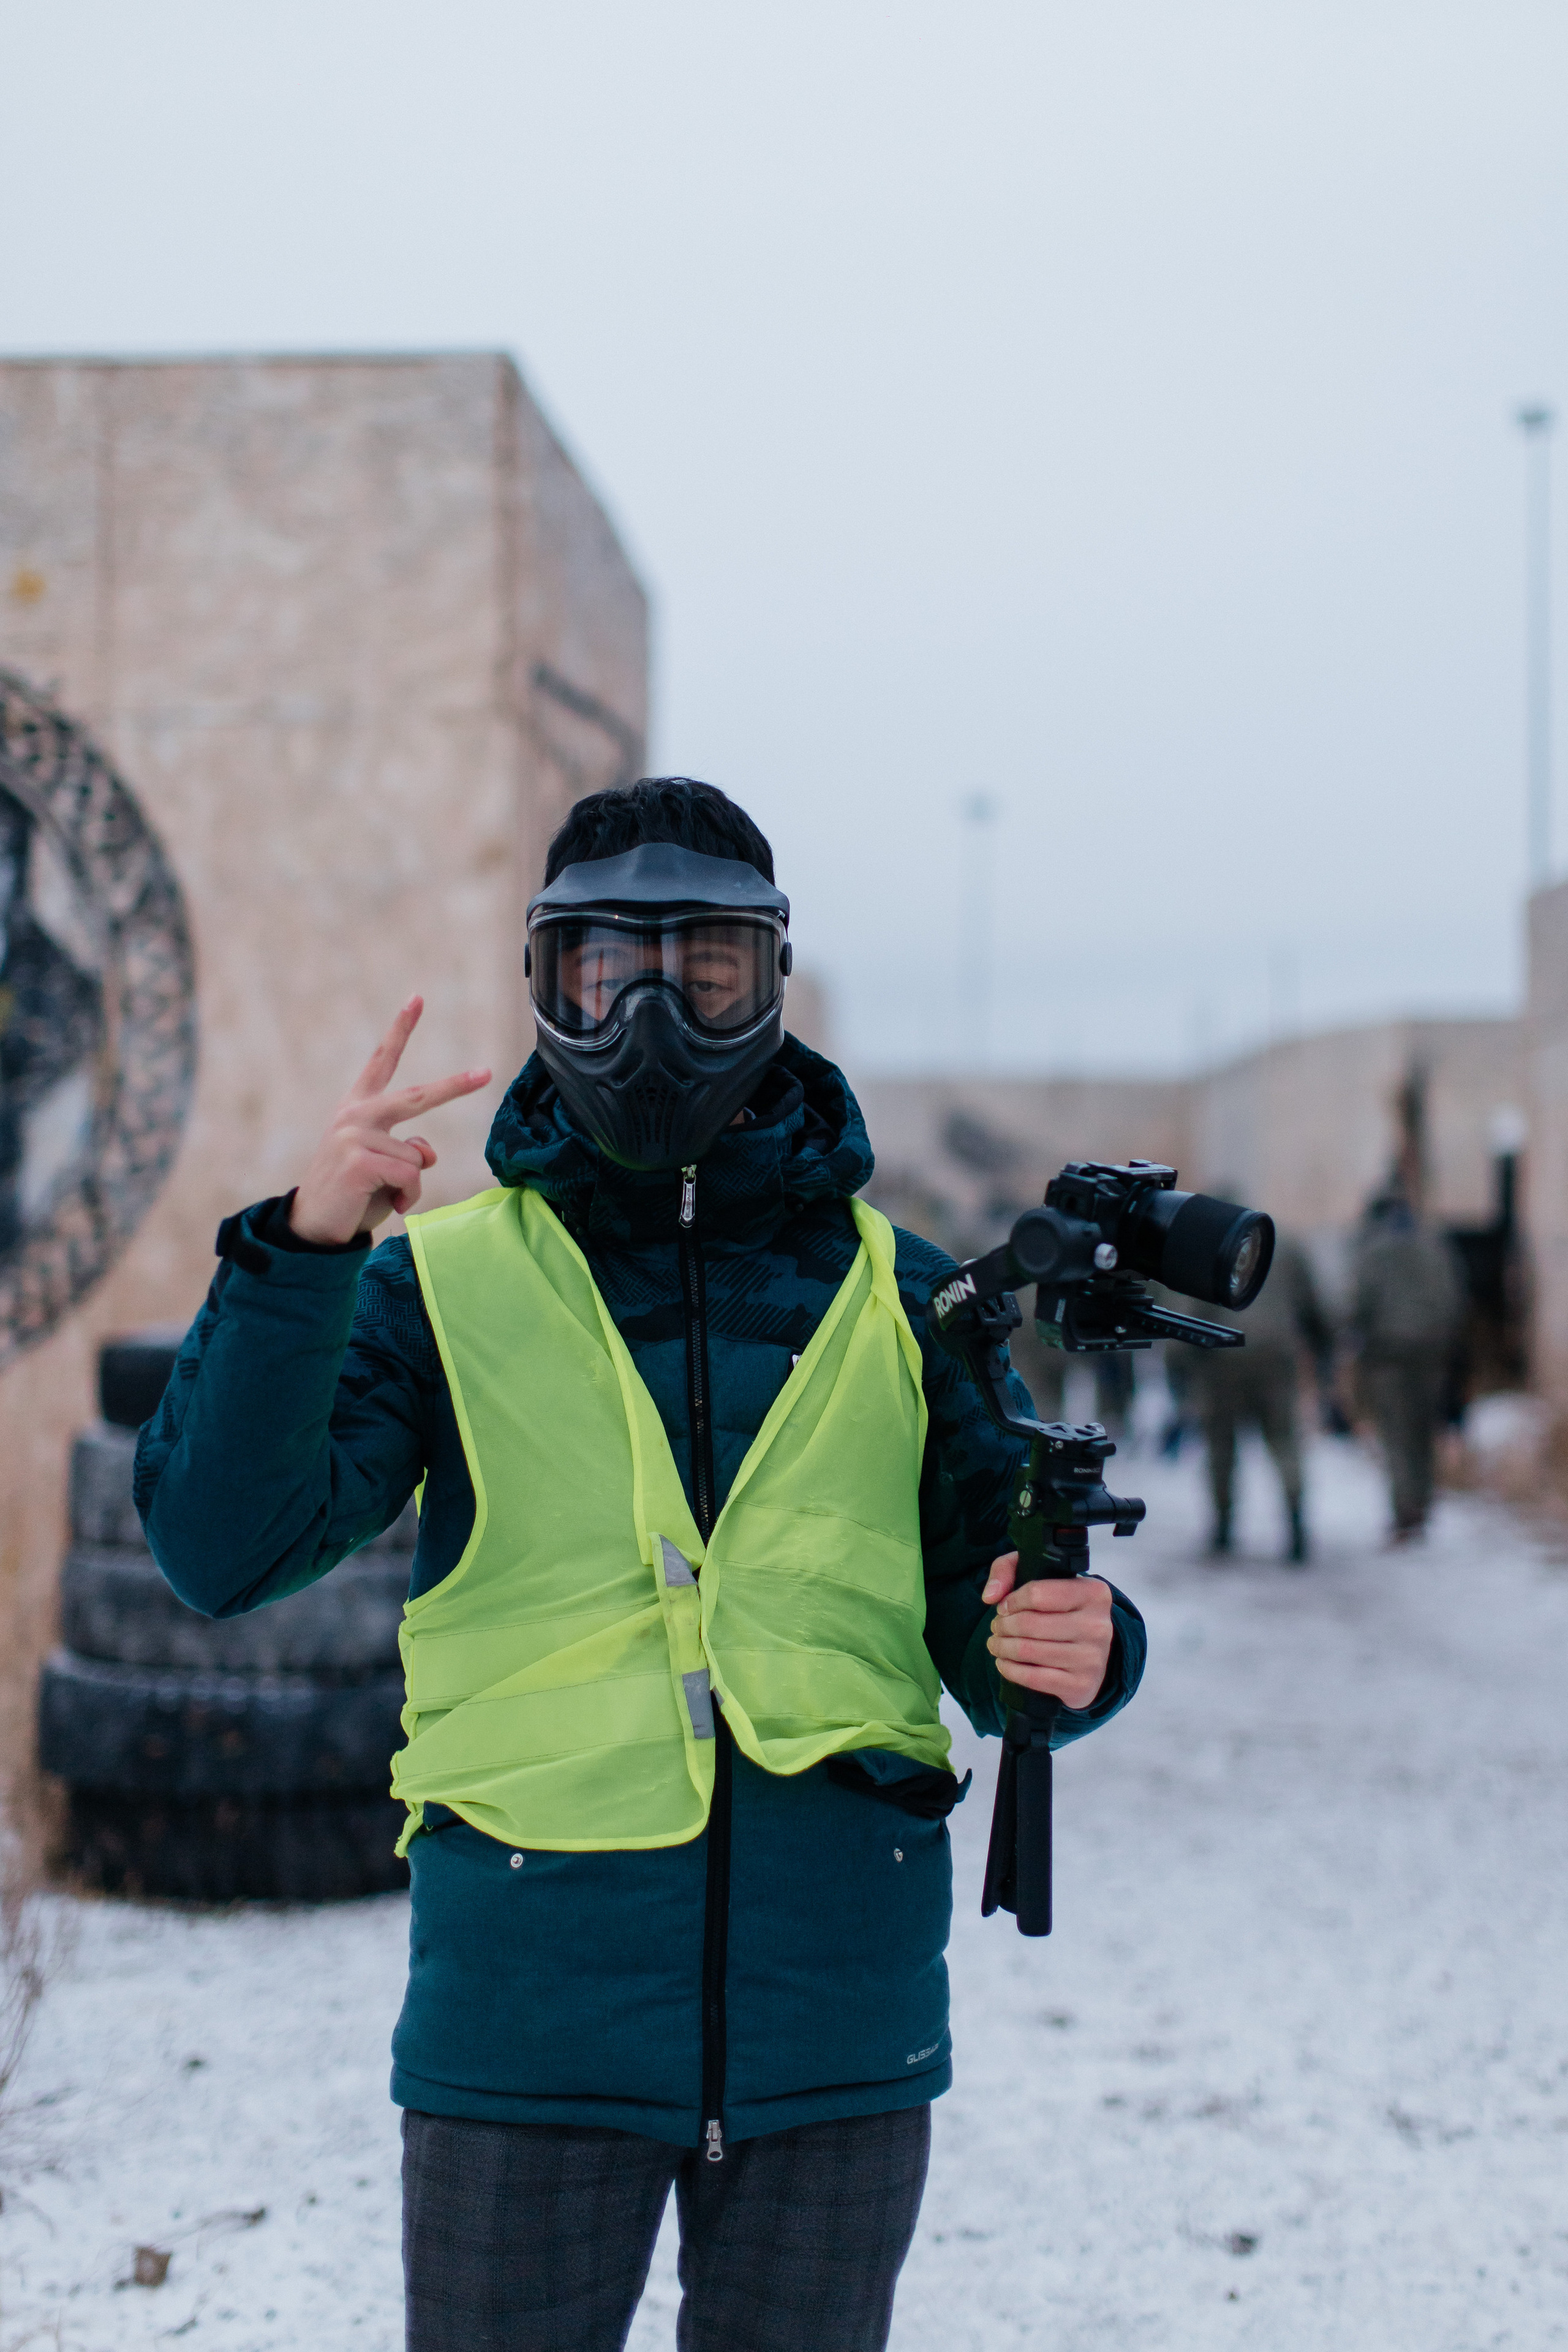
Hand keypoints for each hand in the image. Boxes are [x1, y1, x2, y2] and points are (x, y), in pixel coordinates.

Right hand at [288, 997, 490, 1244]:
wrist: (314, 1227)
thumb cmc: (353, 1194)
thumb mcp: (384, 1165)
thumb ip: (408, 1149)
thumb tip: (426, 1151)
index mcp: (358, 1107)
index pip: (382, 1061)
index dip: (400, 1029)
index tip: (417, 999)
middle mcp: (355, 1115)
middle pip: (417, 1096)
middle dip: (455, 1087)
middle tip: (485, 1073)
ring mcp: (354, 1136)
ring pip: (418, 1156)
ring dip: (412, 1184)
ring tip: (386, 1195)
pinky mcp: (358, 1161)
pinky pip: (410, 1176)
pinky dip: (407, 1196)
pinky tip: (388, 1204)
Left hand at [981, 1554, 1113, 1710]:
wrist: (1091, 1652)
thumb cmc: (1062, 1609)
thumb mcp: (1040, 1574)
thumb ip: (1007, 1569)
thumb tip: (990, 1596)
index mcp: (1093, 1593)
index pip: (1037, 1594)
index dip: (1011, 1600)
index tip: (1004, 1606)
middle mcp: (1097, 1625)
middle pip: (1029, 1624)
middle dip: (1002, 1625)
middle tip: (996, 1627)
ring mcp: (1091, 1658)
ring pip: (1028, 1650)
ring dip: (1001, 1647)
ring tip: (996, 1643)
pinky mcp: (1081, 1685)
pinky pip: (1033, 1678)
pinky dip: (1010, 1670)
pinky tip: (1003, 1663)